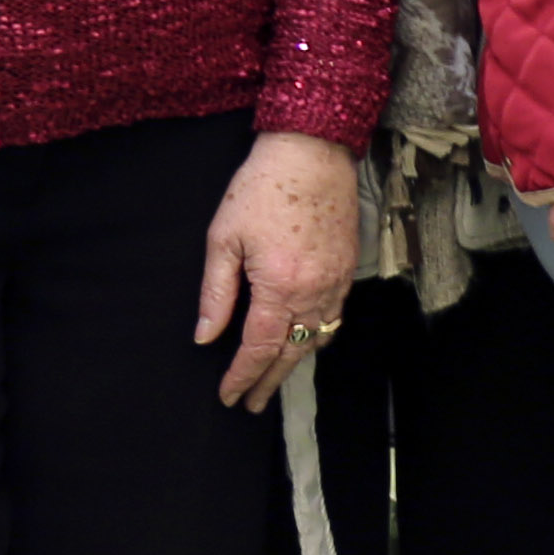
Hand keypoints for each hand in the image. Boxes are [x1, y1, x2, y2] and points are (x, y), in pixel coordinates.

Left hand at [200, 131, 362, 408]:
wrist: (312, 151)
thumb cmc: (261, 188)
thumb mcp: (223, 238)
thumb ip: (216, 292)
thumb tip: (206, 335)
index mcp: (280, 285)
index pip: (259, 347)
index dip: (241, 376)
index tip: (228, 396)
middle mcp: (314, 291)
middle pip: (292, 352)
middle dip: (269, 381)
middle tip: (250, 403)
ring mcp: (337, 281)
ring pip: (318, 338)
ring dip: (294, 361)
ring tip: (273, 377)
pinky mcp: (347, 268)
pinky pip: (335, 316)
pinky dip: (317, 336)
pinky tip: (303, 338)